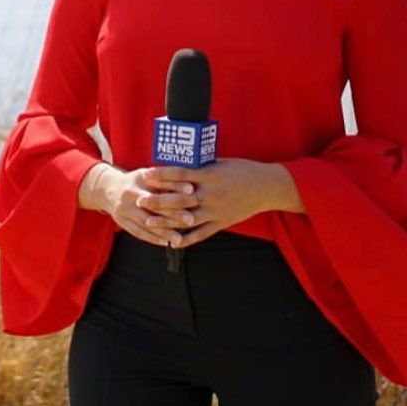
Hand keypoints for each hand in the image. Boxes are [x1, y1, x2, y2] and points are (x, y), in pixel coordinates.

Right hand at [96, 165, 199, 247]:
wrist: (108, 189)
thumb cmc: (137, 182)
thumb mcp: (148, 176)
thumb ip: (166, 180)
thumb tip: (191, 187)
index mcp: (138, 178)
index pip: (159, 182)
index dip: (175, 186)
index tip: (191, 191)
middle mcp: (129, 193)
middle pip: (153, 205)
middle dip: (172, 213)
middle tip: (190, 219)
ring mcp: (123, 208)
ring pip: (145, 222)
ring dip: (163, 231)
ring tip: (179, 239)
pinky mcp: (120, 221)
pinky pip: (137, 232)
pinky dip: (152, 238)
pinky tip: (165, 242)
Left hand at [141, 158, 276, 245]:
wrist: (267, 187)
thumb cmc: (242, 171)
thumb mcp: (220, 164)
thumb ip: (199, 168)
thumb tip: (177, 165)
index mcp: (210, 176)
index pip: (181, 175)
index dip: (162, 175)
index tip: (146, 174)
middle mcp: (212, 194)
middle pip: (179, 199)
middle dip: (158, 200)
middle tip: (139, 201)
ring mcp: (217, 210)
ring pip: (187, 218)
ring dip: (166, 222)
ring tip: (148, 222)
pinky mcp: (222, 223)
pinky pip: (202, 233)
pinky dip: (186, 239)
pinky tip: (172, 242)